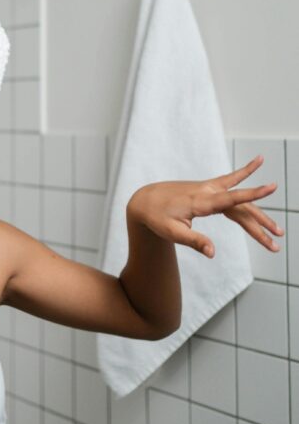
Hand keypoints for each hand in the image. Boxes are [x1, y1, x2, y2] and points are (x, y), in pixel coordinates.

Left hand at [127, 155, 284, 258]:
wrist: (145, 199)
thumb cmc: (157, 217)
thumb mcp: (171, 233)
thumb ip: (193, 241)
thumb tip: (212, 253)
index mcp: (200, 202)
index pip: (231, 198)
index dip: (252, 193)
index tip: (271, 186)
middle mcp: (208, 192)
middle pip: (242, 206)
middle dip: (261, 222)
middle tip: (278, 238)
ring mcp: (209, 189)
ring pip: (240, 201)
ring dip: (258, 216)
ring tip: (276, 232)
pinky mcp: (208, 190)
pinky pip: (231, 187)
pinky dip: (245, 183)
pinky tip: (258, 171)